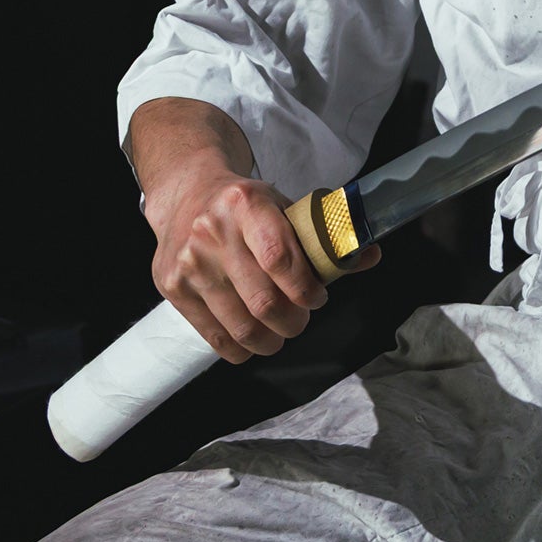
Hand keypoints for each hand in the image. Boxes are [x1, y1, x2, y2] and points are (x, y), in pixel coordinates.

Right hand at [126, 98, 378, 362]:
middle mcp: (213, 231)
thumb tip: (369, 256)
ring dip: (270, 341)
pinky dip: (240, 349)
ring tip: (279, 334)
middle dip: (293, 322)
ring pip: (240, 326)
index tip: (318, 298)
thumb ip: (326, 235)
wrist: (188, 192)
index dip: (306, 289)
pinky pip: (213, 335)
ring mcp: (189, 261)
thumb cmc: (247, 205)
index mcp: (247, 203)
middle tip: (300, 320)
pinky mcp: (172, 286)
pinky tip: (252, 342)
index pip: (280, 259)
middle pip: (264, 302)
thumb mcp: (285, 206)